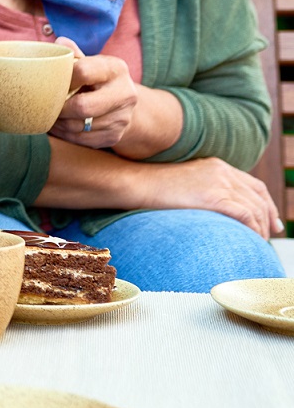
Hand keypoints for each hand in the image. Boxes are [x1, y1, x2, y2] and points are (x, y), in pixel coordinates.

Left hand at [49, 38, 137, 149]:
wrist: (124, 103)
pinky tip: (57, 126)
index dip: (63, 78)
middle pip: (82, 106)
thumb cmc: (98, 78)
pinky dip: (64, 135)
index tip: (52, 81)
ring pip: (79, 127)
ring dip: (58, 123)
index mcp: (116, 69)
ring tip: (47, 115)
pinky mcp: (115, 137)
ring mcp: (122, 118)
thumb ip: (74, 54)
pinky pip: (81, 140)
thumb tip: (58, 43)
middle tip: (45, 105)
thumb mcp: (91, 62)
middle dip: (59, 108)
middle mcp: (125, 94)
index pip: (84, 71)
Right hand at [148, 157, 284, 239]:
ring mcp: (219, 182)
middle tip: (272, 232)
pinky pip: (246, 214)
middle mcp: (222, 171)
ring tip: (259, 241)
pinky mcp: (214, 196)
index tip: (269, 219)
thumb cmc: (151, 188)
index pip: (253, 184)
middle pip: (258, 195)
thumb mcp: (183, 183)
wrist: (136, 183)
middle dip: (269, 215)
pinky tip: (252, 239)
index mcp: (216, 166)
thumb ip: (202, 190)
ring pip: (255, 207)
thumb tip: (210, 208)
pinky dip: (254, 228)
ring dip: (261, 226)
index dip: (266, 202)